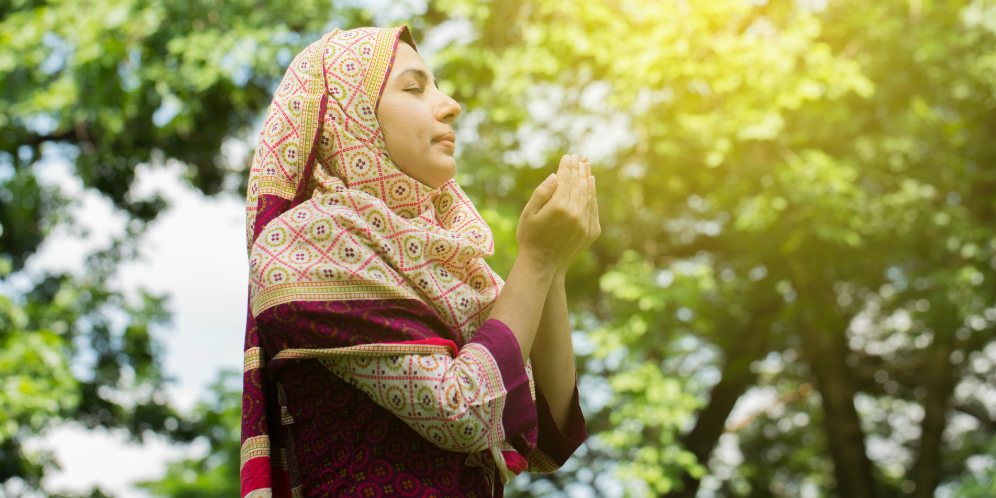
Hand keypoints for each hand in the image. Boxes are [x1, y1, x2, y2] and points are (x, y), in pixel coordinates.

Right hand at [515, 154, 599, 272]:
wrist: (543, 265)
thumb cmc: (530, 238)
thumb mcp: (528, 214)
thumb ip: (541, 193)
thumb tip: (555, 176)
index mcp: (559, 207)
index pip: (565, 180)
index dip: (567, 166)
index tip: (568, 156)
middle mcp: (576, 214)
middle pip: (579, 185)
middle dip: (578, 169)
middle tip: (579, 157)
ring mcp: (585, 223)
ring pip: (588, 195)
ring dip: (587, 179)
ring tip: (586, 167)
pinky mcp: (591, 231)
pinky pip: (593, 208)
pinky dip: (592, 195)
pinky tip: (590, 186)